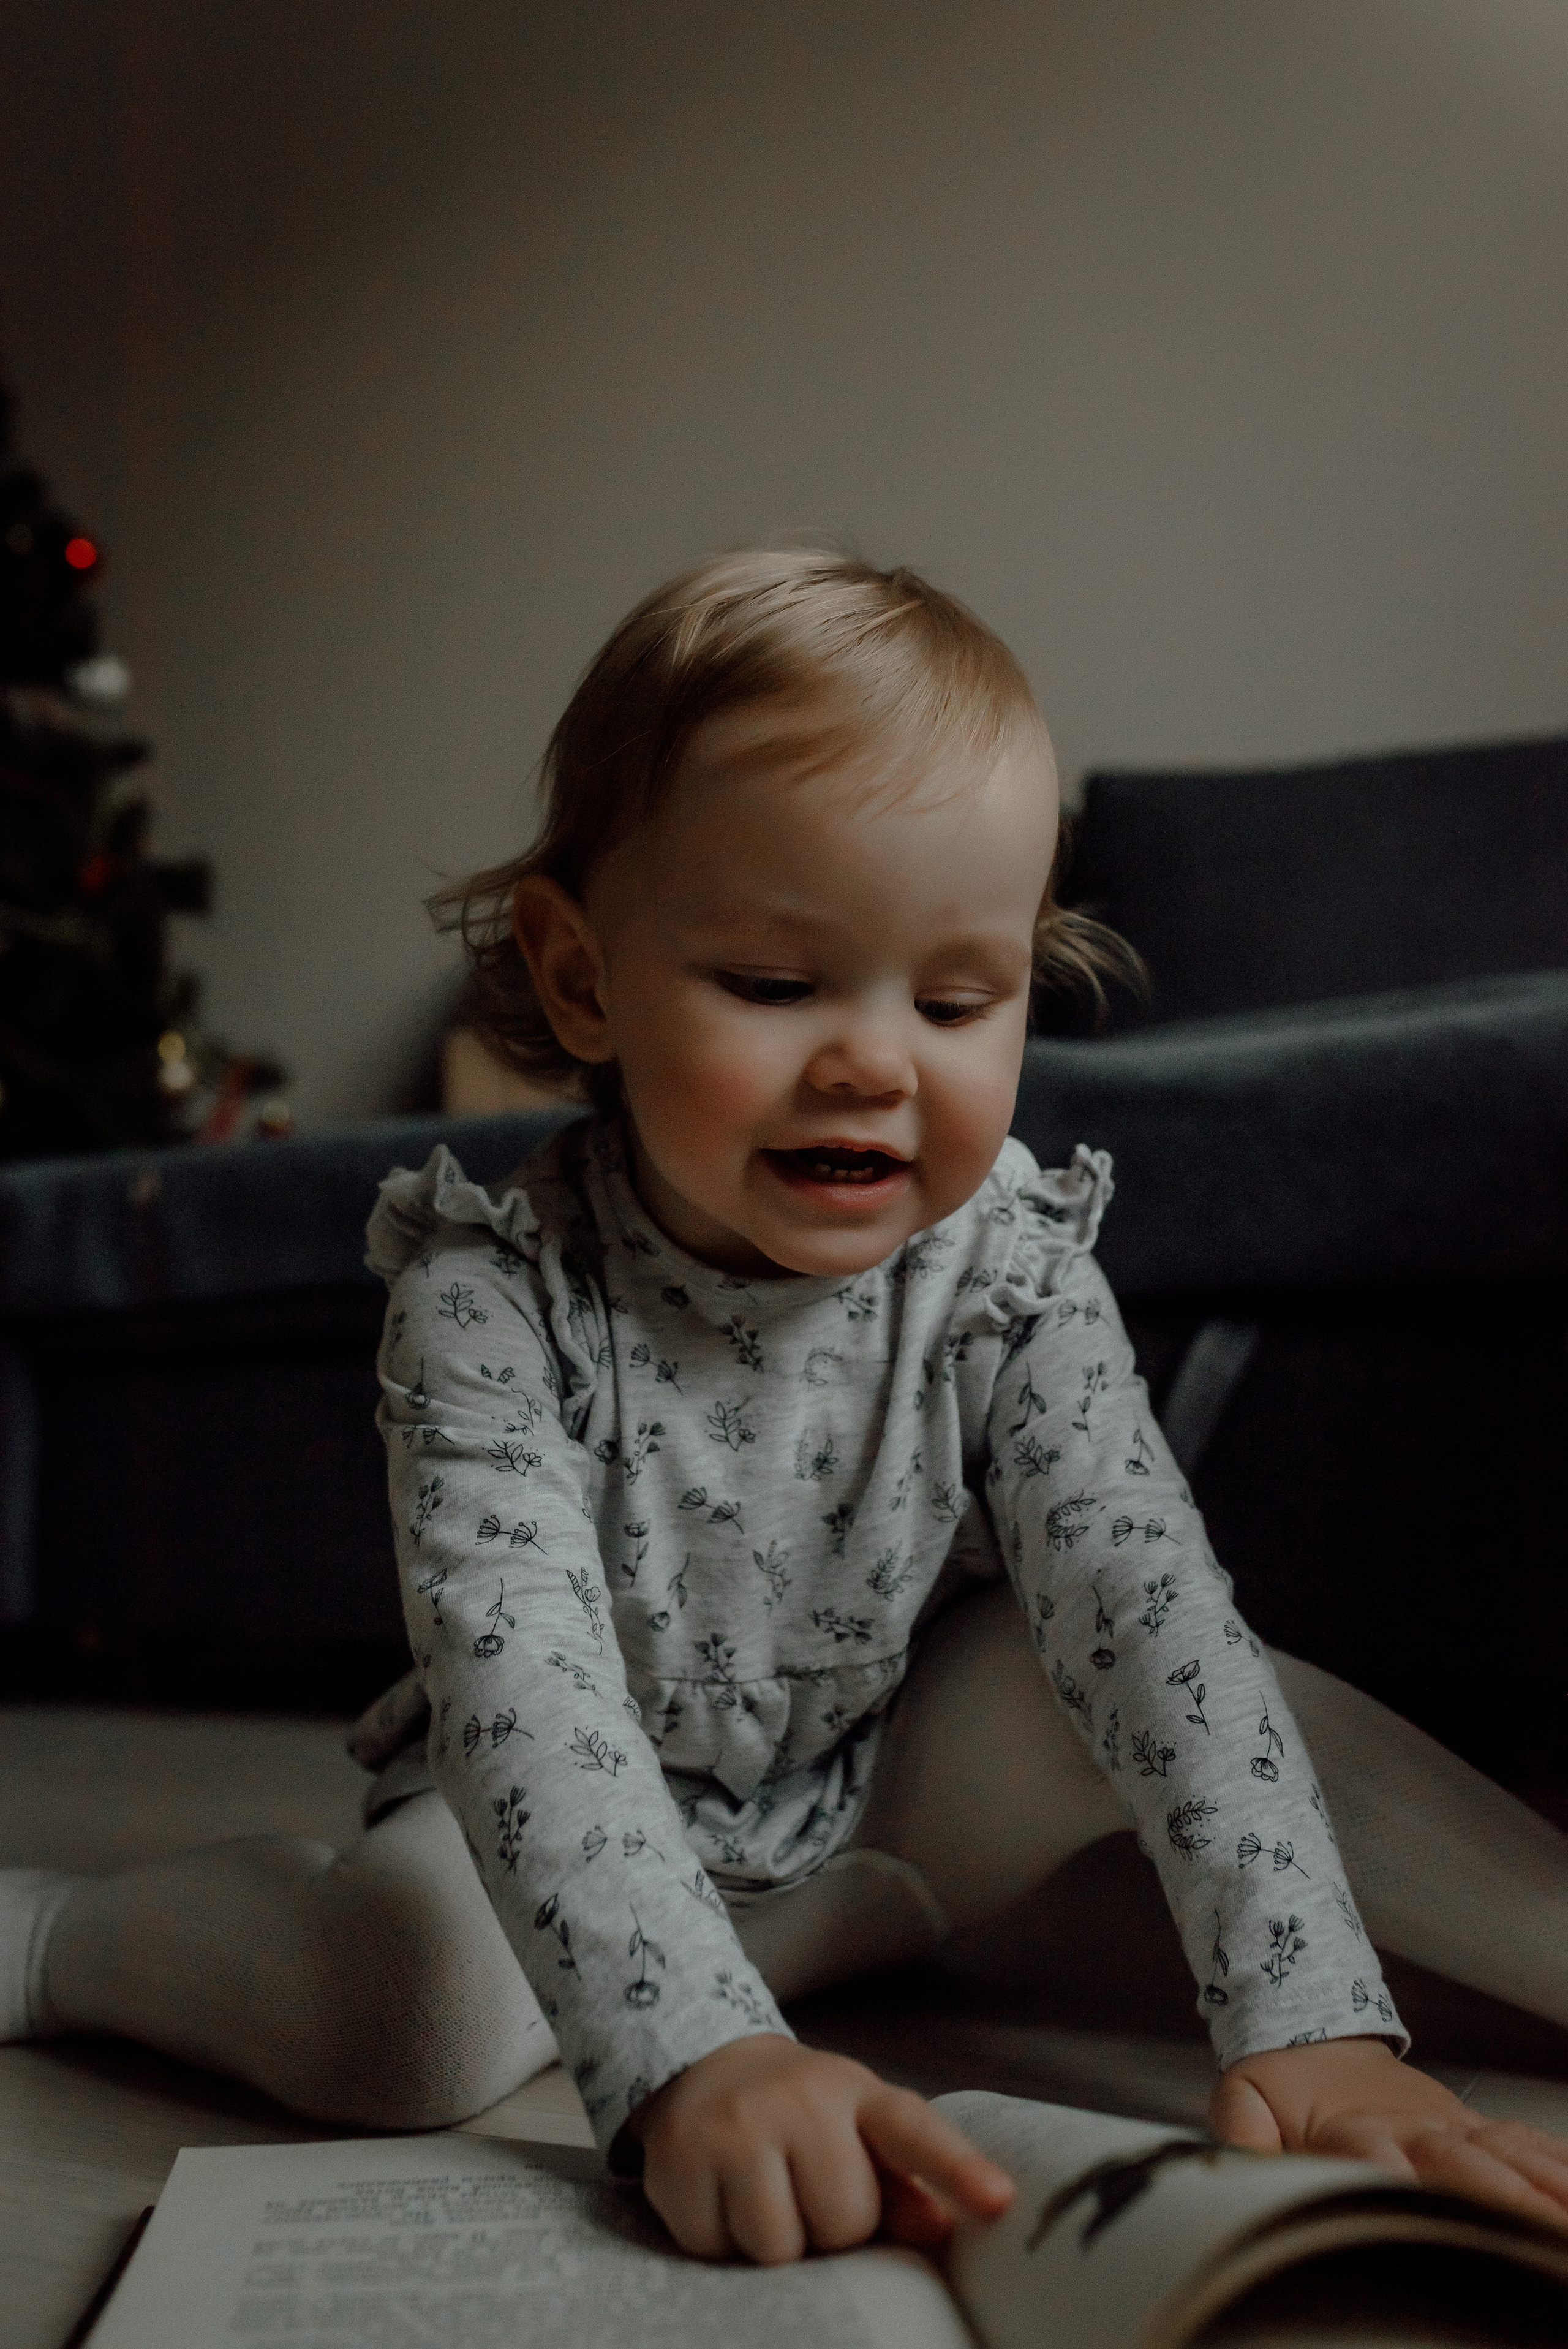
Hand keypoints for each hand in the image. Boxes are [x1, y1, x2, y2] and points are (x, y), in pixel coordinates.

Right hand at [629, 2033, 1014, 2263]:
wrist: (702, 2062)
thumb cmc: (799, 2116)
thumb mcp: (857, 2131)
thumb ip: (904, 2181)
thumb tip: (939, 2229)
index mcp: (856, 2093)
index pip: (913, 2131)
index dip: (957, 2169)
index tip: (1000, 2201)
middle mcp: (798, 2098)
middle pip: (843, 2222)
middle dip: (828, 2228)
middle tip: (803, 2188)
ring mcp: (734, 2124)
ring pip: (777, 2247)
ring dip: (772, 2242)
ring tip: (760, 2193)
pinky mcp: (678, 2156)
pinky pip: (713, 2248)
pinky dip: (716, 2238)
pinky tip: (716, 2193)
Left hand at [1211, 2034, 1567, 2231]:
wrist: (1315, 2031)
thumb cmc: (1284, 2078)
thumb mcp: (1243, 2098)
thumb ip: (1241, 2137)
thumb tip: (1234, 2168)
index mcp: (1353, 2128)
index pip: (1380, 2164)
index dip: (1402, 2191)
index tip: (1425, 2213)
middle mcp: (1411, 2127)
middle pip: (1461, 2166)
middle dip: (1500, 2202)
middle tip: (1532, 2233)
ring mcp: (1449, 2125)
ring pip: (1505, 2158)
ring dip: (1540, 2191)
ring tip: (1564, 2225)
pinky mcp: (1473, 2127)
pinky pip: (1525, 2146)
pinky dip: (1556, 2167)